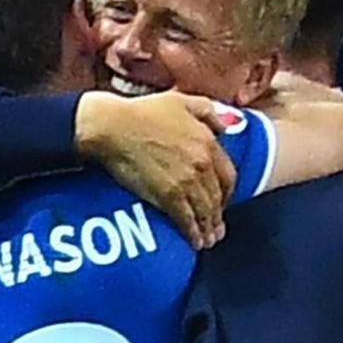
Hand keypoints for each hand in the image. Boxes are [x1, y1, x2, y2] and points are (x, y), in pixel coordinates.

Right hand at [74, 89, 237, 248]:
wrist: (113, 126)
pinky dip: (193, 233)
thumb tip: (225, 127)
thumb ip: (208, 111)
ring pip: (205, 211)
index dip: (227, 193)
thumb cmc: (143, 111)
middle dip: (218, 215)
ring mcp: (186, 181)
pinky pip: (187, 219)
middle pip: (217, 197)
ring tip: (207, 240)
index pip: (228, 175)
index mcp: (207, 141)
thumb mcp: (181, 100)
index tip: (222, 201)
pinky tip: (194, 242)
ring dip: (208, 228)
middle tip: (216, 228)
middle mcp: (202, 163)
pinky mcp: (168, 195)